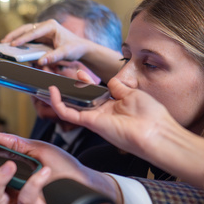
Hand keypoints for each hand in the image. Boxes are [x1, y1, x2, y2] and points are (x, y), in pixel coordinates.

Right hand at [3, 19, 96, 67]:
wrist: (80, 47)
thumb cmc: (74, 48)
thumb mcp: (65, 53)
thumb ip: (53, 57)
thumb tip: (40, 62)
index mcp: (51, 26)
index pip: (34, 32)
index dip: (23, 38)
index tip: (14, 44)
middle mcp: (45, 26)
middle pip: (26, 29)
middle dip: (14, 35)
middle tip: (4, 42)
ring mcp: (42, 31)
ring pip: (25, 32)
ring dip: (15, 37)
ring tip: (4, 43)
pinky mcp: (40, 37)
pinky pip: (28, 38)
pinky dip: (19, 41)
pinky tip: (12, 46)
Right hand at [49, 78, 176, 158]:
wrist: (155, 131)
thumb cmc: (150, 115)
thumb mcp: (133, 94)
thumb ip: (118, 88)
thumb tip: (110, 80)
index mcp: (112, 106)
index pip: (93, 93)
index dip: (84, 82)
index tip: (79, 71)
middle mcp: (101, 113)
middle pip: (78, 100)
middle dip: (67, 90)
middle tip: (57, 78)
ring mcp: (94, 118)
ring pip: (69, 108)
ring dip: (57, 98)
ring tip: (48, 85)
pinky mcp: (90, 123)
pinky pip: (68, 114)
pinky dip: (58, 103)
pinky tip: (53, 91)